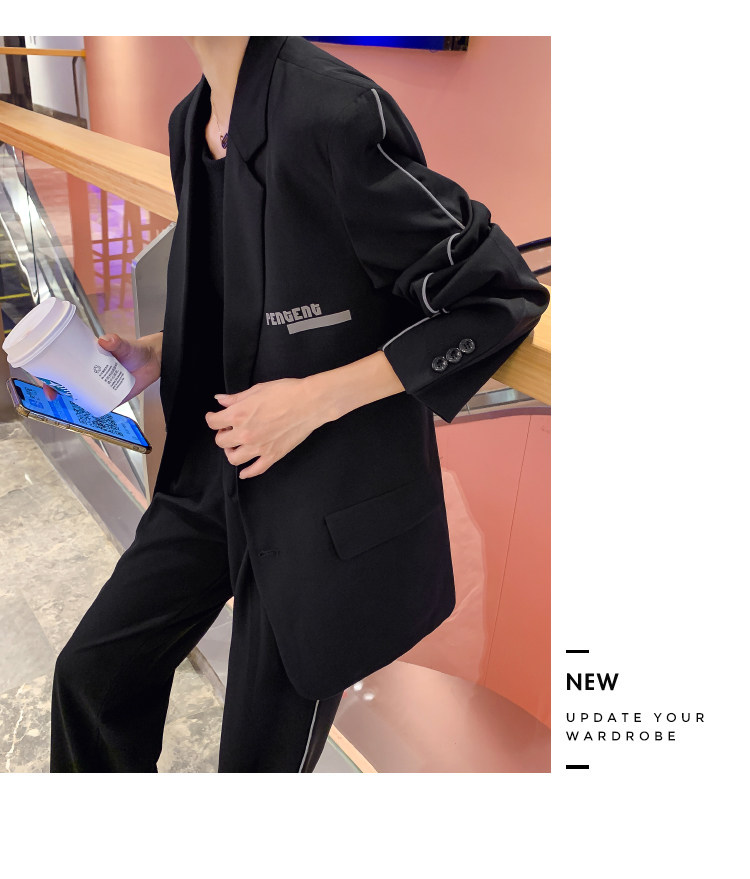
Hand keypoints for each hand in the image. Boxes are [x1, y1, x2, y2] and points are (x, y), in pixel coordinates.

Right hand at [39, 332, 162, 402]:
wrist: (154, 362)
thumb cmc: (136, 350)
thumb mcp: (125, 345)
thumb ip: (117, 342)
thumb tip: (106, 341)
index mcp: (87, 357)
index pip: (62, 363)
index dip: (50, 371)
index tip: (44, 378)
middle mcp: (90, 372)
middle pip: (66, 381)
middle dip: (55, 388)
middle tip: (52, 395)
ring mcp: (99, 385)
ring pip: (79, 394)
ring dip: (70, 400)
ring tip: (66, 403)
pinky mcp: (110, 396)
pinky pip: (96, 405)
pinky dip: (89, 409)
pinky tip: (84, 412)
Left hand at [204, 377, 330, 477]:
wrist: (309, 402)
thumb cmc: (285, 392)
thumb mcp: (257, 390)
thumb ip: (236, 398)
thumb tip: (220, 400)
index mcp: (238, 415)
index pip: (213, 422)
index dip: (212, 418)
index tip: (215, 417)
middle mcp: (245, 434)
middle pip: (221, 441)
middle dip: (222, 434)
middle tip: (229, 430)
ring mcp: (258, 447)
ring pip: (233, 458)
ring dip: (231, 452)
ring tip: (236, 446)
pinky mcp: (272, 455)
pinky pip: (255, 470)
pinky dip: (247, 473)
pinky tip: (244, 471)